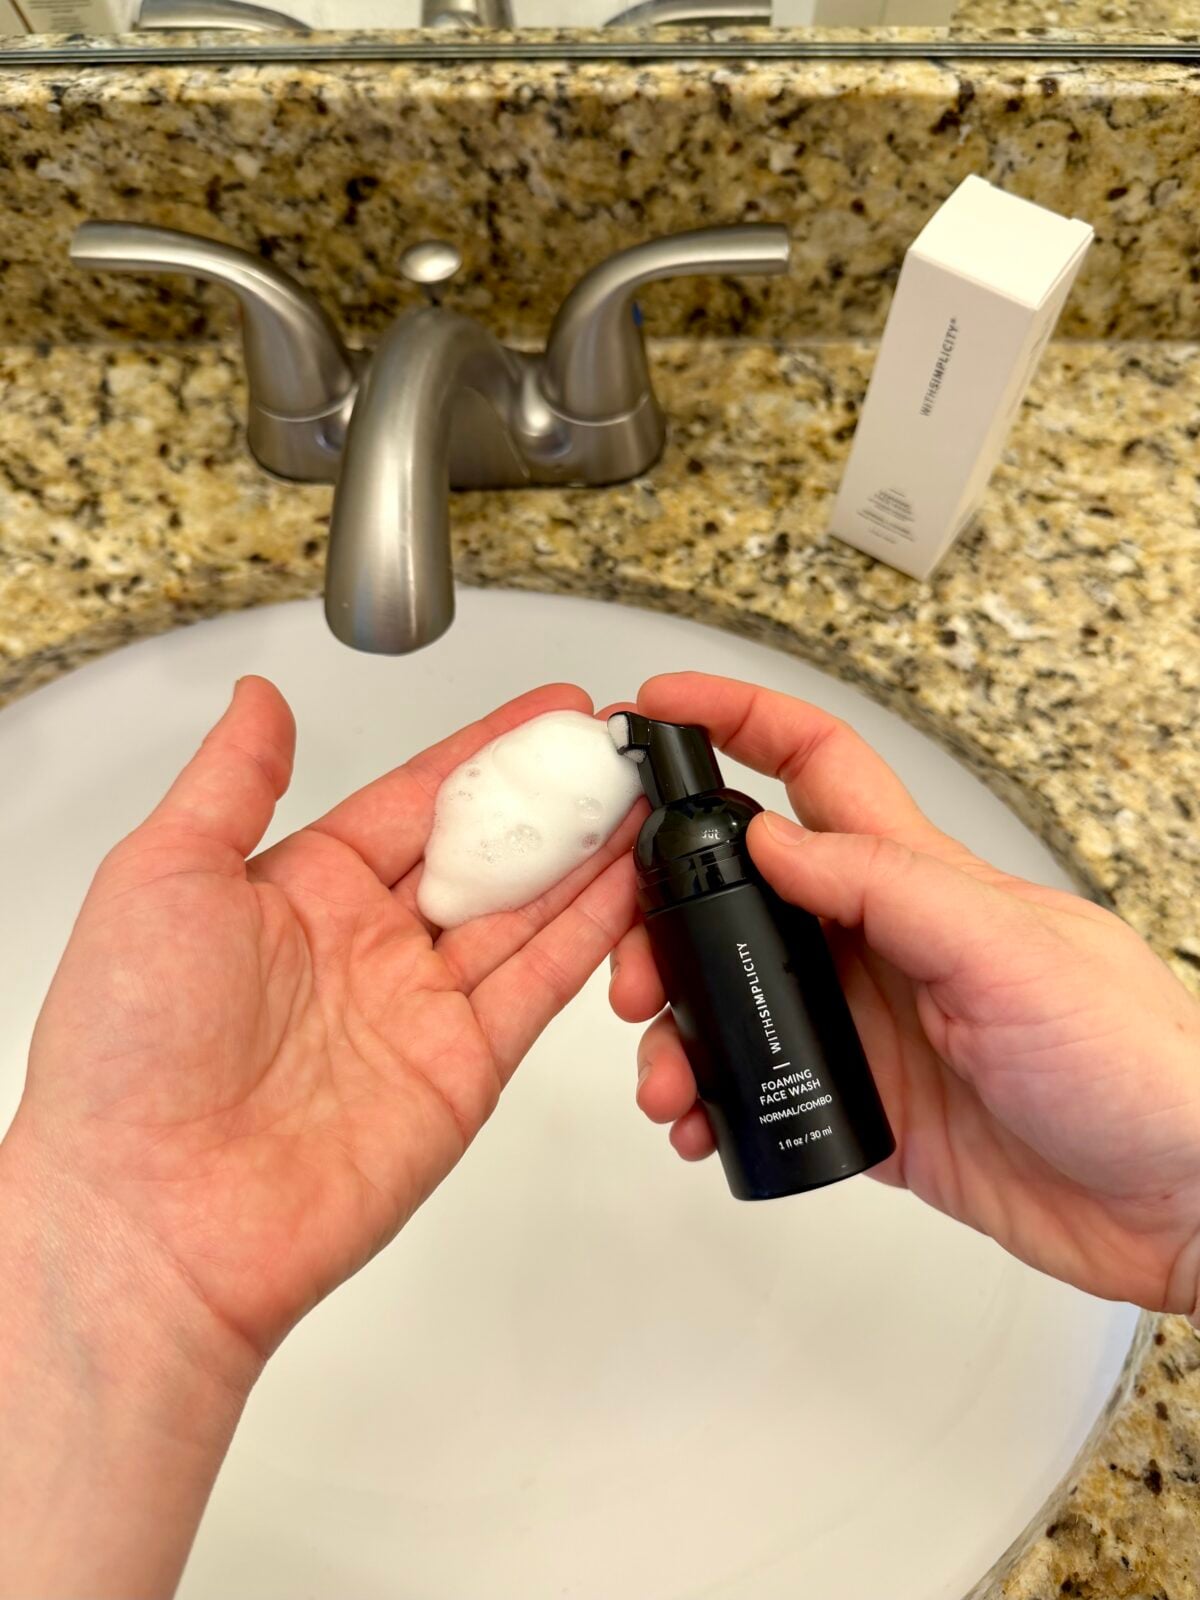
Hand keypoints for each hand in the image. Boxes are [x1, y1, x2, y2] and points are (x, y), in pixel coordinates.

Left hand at [0, 676, 637, 1598]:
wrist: (157, 1216)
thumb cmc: (129, 1050)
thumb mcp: (162, 876)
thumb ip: (231, 782)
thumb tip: (260, 699)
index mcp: (299, 890)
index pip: (415, 799)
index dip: (485, 752)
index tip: (547, 713)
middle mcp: (367, 945)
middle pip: (484, 850)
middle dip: (551, 797)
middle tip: (614, 746)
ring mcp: (420, 1007)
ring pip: (527, 909)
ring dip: (588, 853)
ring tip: (644, 795)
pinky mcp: (463, 1069)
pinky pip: (541, 983)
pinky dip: (592, 931)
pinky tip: (630, 878)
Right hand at [609, 672, 1199, 1316]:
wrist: (1177, 1202)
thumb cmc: (1133, 1062)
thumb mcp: (1007, 951)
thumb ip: (886, 888)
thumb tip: (771, 838)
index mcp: (917, 879)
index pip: (813, 765)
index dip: (737, 720)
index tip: (659, 707)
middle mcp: (879, 941)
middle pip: (742, 889)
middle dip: (664, 908)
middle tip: (625, 957)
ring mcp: (870, 1022)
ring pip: (738, 993)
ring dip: (680, 1020)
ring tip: (660, 1070)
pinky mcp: (869, 1104)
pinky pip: (765, 1083)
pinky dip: (716, 1095)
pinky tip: (697, 1120)